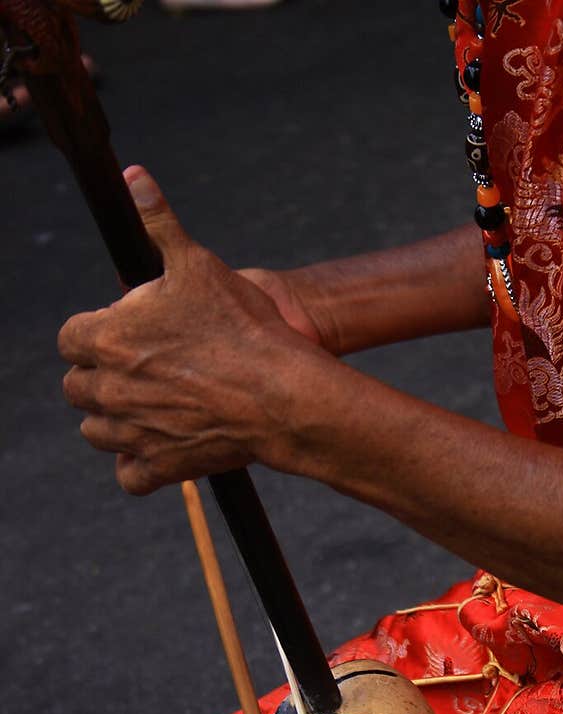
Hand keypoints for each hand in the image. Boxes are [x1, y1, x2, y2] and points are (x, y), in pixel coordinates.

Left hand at [58, 167, 325, 494]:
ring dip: (113, 420)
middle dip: (100, 377)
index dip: (93, 334)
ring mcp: (132, 431)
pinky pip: (127, 476)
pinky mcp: (159, 466)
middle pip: (77, 387)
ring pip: (95, 432)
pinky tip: (156, 445)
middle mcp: (108, 389)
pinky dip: (137, 465)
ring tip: (148, 406)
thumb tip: (136, 177)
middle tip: (140, 369)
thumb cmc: (242, 326)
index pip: (68, 339)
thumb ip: (159, 223)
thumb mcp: (198, 263)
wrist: (281, 391)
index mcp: (105, 338)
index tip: (121, 333)